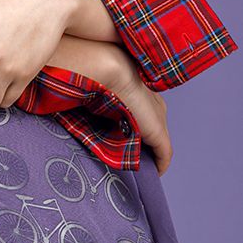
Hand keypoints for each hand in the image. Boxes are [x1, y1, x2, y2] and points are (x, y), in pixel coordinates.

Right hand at [105, 49, 173, 175]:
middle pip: (151, 128)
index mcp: (141, 90)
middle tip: (125, 156)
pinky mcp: (159, 132)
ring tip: (135, 166)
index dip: (133, 127)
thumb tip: (78, 106)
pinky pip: (164, 154)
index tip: (119, 139)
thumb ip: (94, 99)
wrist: (107, 68)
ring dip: (148, 153)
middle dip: (141, 142)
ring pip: (157, 141)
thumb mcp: (95, 88)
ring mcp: (158, 117)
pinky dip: (160, 165)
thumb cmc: (95, 74)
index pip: (142, 113)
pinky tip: (153, 173)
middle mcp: (154, 104)